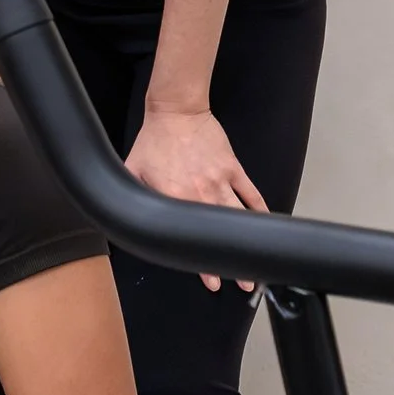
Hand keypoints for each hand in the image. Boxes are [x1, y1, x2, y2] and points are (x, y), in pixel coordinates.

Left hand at [130, 100, 265, 286]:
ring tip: (258, 267)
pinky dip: (261, 211)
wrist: (176, 111)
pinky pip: (252, 194)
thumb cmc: (154, 139)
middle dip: (233, 264)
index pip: (191, 238)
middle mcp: (201, 193)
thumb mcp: (133, 170)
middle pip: (220, 235)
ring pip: (240, 219)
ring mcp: (221, 181)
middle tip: (245, 283)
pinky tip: (267, 227)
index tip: (213, 281)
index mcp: (175, 197)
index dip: (204, 266)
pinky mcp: (234, 168)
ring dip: (248, 244)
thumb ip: (132, 197)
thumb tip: (126, 218)